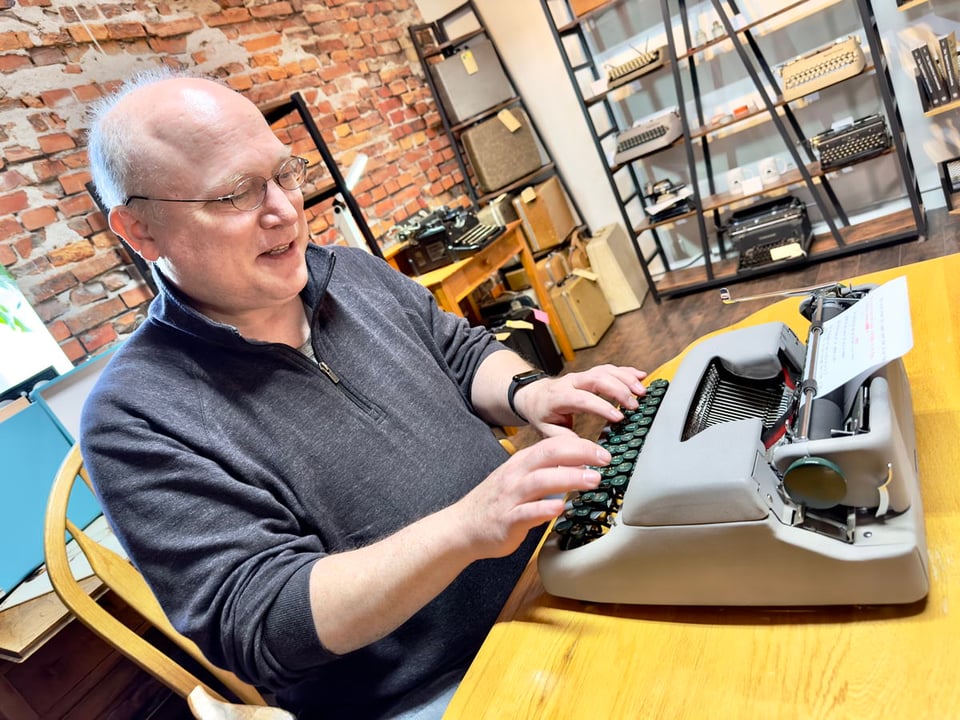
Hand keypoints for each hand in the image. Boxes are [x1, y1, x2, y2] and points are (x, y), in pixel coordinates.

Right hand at [453, 436, 610, 558]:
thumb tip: (578, 466)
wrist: (462, 527)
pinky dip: (544, 508)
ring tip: (592, 480)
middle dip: (579, 454)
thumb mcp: (518, 479)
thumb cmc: (495, 503)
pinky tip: (561, 507)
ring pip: (540, 481)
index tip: (601, 451)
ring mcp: (510, 497)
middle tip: (605, 459)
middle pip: (548, 455)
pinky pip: (526, 513)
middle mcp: (515, 476)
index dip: (579, 444)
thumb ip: (545, 472)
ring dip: (568, 478)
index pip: (552, 444)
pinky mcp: (506, 521)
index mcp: (520, 463)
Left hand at [514, 364, 647, 437]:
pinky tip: (641, 377)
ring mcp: (582, 376)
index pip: (582, 398)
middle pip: (597, 379)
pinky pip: (610, 369)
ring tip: (642, 392)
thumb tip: (581, 455)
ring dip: (626, 379)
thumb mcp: (546, 430)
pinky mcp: (591, 374)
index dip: (601, 407)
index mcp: (559, 397)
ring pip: (606, 371)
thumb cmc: (541, 413)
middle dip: (618, 390)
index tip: (618, 418)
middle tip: (634, 406)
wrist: (534, 395)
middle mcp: (571, 382)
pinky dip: (626, 372)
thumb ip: (564, 440)